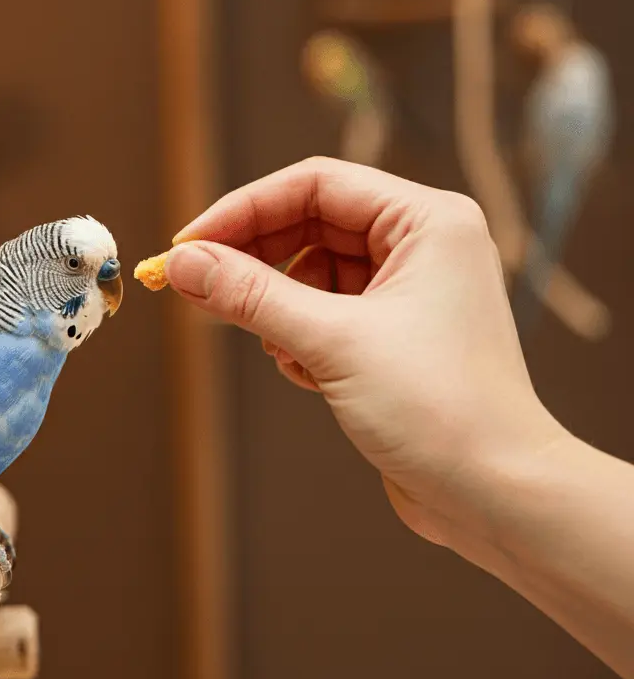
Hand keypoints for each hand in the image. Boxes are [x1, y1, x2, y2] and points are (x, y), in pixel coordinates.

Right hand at [165, 157, 567, 552]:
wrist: (495, 494)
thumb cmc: (440, 410)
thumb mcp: (332, 342)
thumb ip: (251, 295)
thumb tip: (183, 264)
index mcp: (426, 221)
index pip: (315, 185)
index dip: (243, 210)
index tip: (188, 245)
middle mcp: (422, 246)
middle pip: (311, 225)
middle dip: (255, 260)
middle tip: (198, 288)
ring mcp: (410, 292)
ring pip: (314, 273)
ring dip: (280, 307)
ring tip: (278, 349)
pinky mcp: (395, 336)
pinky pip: (327, 313)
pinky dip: (302, 337)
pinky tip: (304, 372)